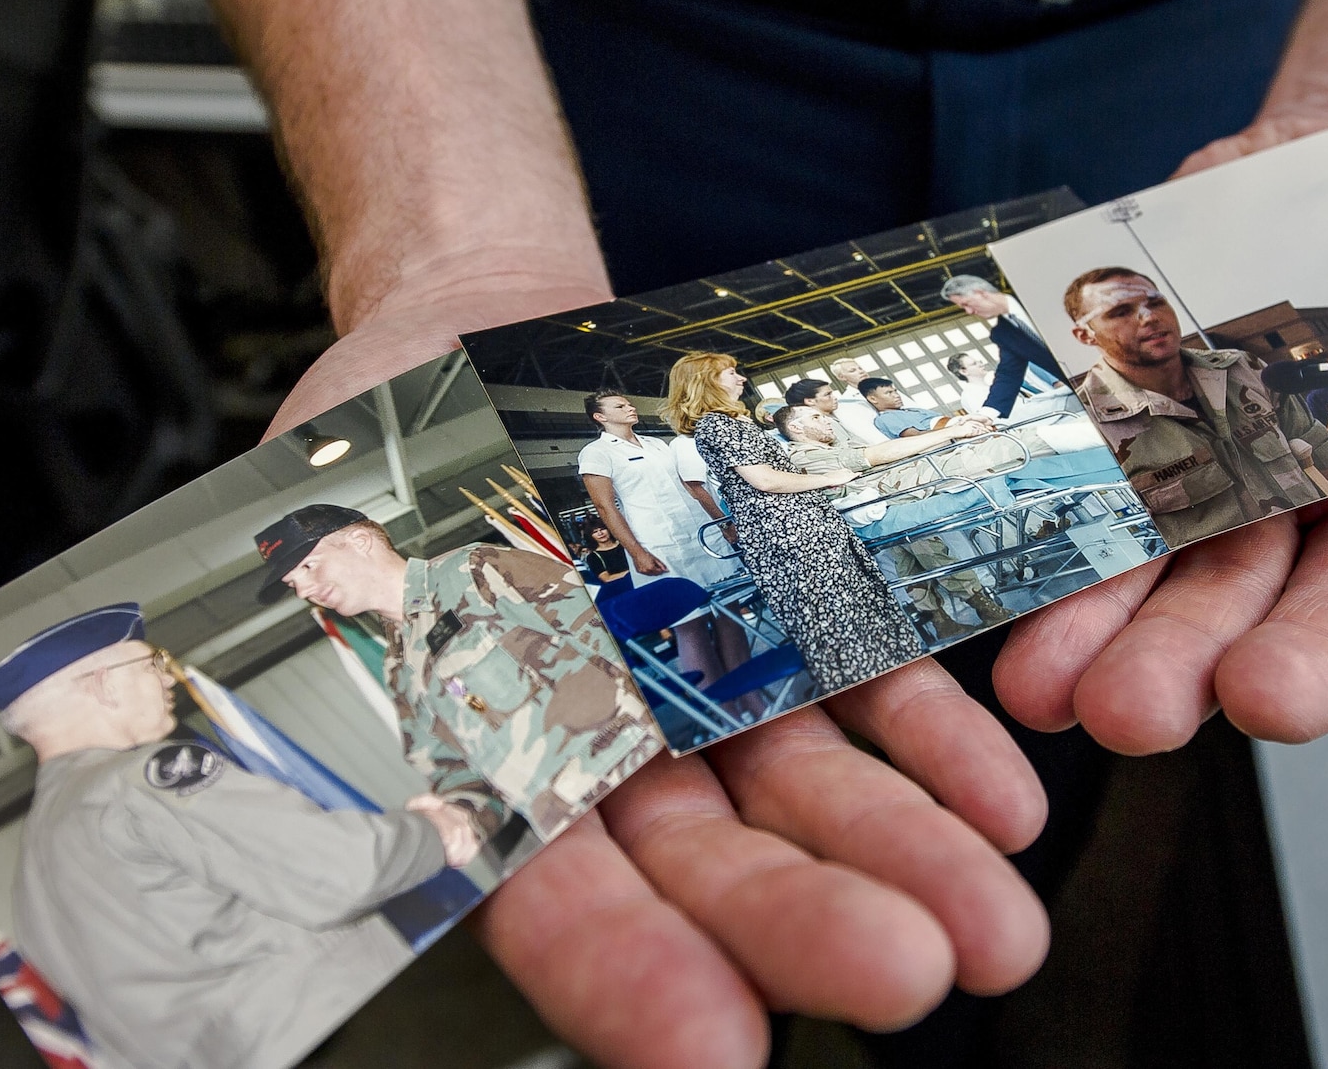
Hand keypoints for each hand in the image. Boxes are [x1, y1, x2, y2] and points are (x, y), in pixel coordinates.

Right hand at [271, 322, 1047, 1068]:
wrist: (477, 331)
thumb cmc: (387, 449)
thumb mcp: (336, 546)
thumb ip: (344, 660)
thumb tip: (323, 740)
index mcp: (482, 764)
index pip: (552, 902)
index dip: (626, 975)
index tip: (708, 1047)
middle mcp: (610, 749)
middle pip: (711, 865)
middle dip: (805, 924)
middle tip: (903, 975)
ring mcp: (709, 680)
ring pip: (811, 788)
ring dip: (908, 853)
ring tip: (994, 923)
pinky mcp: (791, 605)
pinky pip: (875, 679)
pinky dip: (940, 740)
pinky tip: (1004, 798)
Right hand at [630, 548, 670, 575]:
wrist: (637, 553)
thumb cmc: (645, 554)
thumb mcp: (655, 559)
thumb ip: (661, 565)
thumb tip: (664, 568)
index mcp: (651, 568)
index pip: (659, 572)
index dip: (662, 571)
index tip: (664, 570)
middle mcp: (646, 571)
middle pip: (655, 574)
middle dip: (658, 572)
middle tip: (659, 568)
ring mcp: (642, 572)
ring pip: (650, 574)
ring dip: (653, 572)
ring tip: (653, 567)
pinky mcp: (639, 571)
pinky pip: (645, 573)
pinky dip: (647, 571)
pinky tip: (648, 567)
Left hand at [994, 84, 1327, 755]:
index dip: (1311, 662)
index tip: (1264, 703)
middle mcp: (1273, 510)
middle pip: (1220, 604)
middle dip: (1169, 661)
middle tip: (1121, 714)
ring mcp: (1186, 452)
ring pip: (1132, 551)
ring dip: (1084, 617)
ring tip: (1033, 683)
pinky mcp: (1117, 393)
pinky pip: (1071, 449)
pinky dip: (1035, 498)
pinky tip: (993, 551)